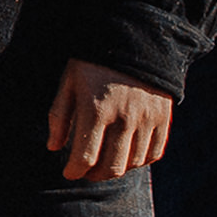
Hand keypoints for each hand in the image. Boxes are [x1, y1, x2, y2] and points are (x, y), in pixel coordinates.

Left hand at [44, 59, 174, 182]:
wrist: (133, 40)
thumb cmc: (93, 62)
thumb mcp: (69, 82)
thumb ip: (59, 116)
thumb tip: (54, 148)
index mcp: (96, 110)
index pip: (85, 157)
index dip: (74, 171)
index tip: (68, 173)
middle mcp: (124, 118)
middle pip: (111, 167)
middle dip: (94, 176)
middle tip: (85, 173)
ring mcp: (147, 119)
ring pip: (133, 163)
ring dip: (116, 170)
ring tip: (104, 164)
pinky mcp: (163, 118)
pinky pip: (154, 153)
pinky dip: (140, 161)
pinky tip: (127, 156)